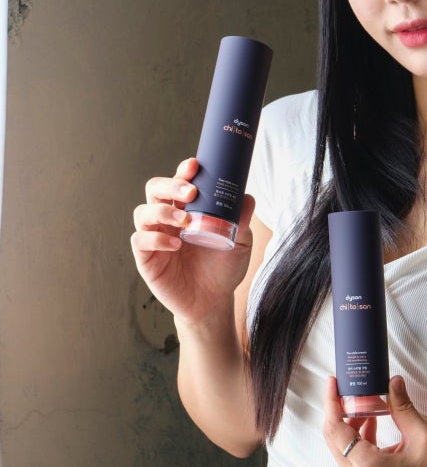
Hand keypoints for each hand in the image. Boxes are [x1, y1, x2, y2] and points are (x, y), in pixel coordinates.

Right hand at [131, 157, 253, 324]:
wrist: (214, 301)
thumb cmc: (223, 267)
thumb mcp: (240, 241)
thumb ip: (242, 219)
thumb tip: (247, 197)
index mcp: (187, 208)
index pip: (178, 181)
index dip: (183, 171)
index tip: (195, 166)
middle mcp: (167, 218)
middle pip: (155, 189)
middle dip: (169, 184)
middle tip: (191, 191)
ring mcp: (155, 236)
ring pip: (143, 212)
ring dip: (162, 211)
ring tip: (185, 220)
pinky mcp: (147, 258)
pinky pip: (140, 240)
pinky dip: (156, 238)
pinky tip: (175, 244)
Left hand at [323, 375, 426, 466]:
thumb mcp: (422, 438)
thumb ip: (403, 408)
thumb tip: (393, 382)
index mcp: (367, 465)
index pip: (335, 427)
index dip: (331, 401)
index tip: (333, 382)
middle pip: (332, 437)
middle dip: (339, 410)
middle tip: (351, 391)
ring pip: (340, 448)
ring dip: (349, 425)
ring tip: (368, 406)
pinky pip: (350, 459)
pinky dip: (356, 440)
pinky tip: (372, 426)